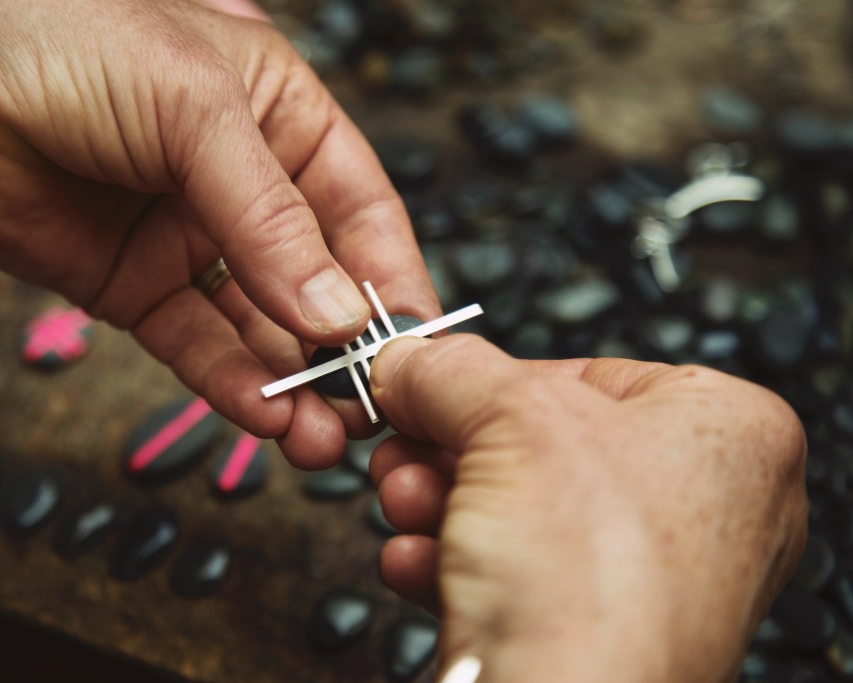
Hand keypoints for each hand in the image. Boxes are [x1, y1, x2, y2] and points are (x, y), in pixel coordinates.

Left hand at [0, 0, 439, 466]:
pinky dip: (228, 383)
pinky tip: (260, 415)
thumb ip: (271, 221)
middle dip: (343, 350)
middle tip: (367, 412)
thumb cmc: (77, 43)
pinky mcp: (140, 288)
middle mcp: (249, 188)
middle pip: (317, 282)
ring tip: (320, 438)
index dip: (391, 279)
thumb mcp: (198, 113)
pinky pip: (195, 344)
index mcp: (286, 122)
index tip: (416, 346)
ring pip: (261, 327)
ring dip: (292, 383)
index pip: (363, 211)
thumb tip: (337, 315)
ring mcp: (194, 242)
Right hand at [368, 336, 806, 682]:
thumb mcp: (508, 421)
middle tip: (403, 440)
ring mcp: (657, 579)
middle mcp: (708, 506)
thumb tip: (410, 358)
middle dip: (450, 447)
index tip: (430, 382)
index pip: (587, 373)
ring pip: (520, 510)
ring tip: (402, 498)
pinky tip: (416, 561)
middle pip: (541, 444)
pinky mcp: (602, 631)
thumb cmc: (591, 581)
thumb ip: (450, 370)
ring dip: (440, 501)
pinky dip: (456, 560)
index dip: (494, 379)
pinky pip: (519, 574)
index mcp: (727, 431)